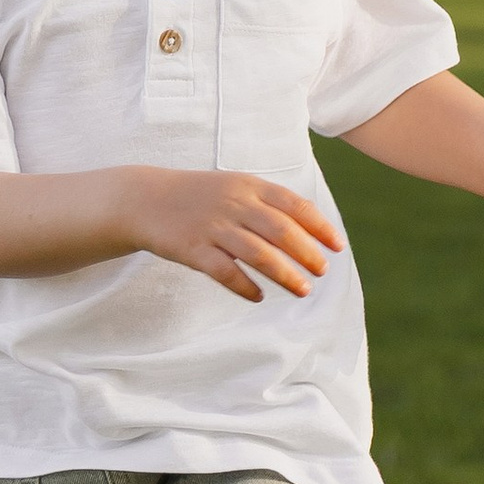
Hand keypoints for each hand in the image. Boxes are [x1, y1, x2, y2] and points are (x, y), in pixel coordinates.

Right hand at [136, 169, 344, 303]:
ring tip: (303, 290)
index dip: (319, 226)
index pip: (294, 204)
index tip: (337, 246)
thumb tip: (310, 225)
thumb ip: (268, 202)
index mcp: (248, 185)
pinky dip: (244, 286)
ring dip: (284, 274)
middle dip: (307, 253)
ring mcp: (213, 226)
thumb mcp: (235, 186)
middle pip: (281, 231)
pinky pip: (224, 271)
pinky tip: (258, 297)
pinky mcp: (193, 249)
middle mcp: (234, 203)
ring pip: (258, 254)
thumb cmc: (199, 196)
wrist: (146, 199)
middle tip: (322, 271)